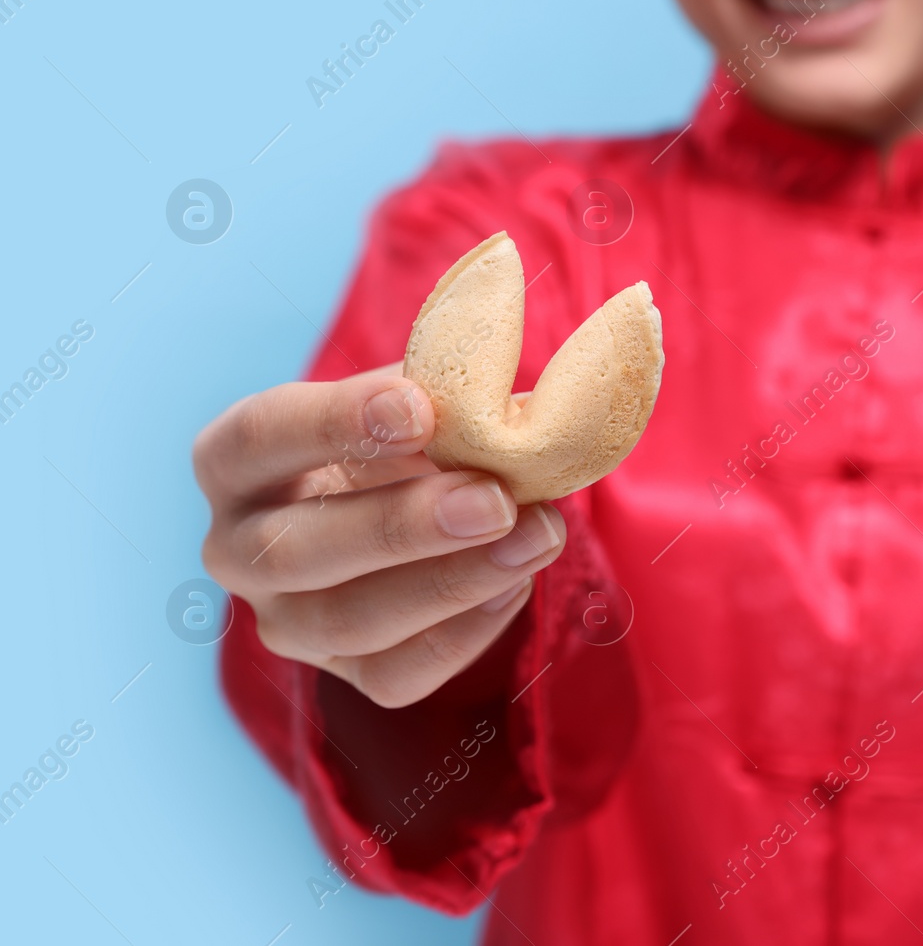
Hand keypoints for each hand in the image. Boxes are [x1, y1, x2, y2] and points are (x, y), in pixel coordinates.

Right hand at [192, 363, 565, 707]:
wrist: (423, 503)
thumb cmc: (408, 434)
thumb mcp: (416, 399)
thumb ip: (445, 398)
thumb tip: (516, 410)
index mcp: (237, 460)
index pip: (261, 437)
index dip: (336, 422)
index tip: (420, 410)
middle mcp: (238, 548)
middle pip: (294, 549)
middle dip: (402, 525)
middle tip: (493, 500)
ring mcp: (285, 621)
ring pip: (348, 622)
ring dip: (452, 582)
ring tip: (535, 536)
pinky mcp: (342, 673)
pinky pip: (396, 675)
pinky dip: (466, 632)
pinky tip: (518, 582)